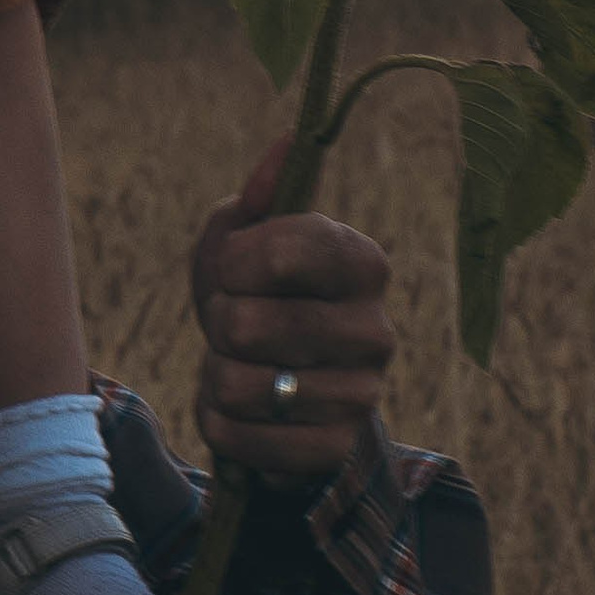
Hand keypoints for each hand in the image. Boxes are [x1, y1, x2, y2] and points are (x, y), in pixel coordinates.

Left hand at [191, 142, 395, 486]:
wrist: (284, 394)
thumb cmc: (258, 300)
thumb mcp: (243, 244)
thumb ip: (256, 199)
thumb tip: (285, 143)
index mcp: (362, 262)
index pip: (285, 248)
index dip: (236, 261)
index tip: (234, 269)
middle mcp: (377, 329)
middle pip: (250, 323)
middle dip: (219, 324)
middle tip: (234, 327)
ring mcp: (362, 396)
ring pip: (240, 385)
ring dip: (216, 376)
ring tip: (239, 369)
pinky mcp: (334, 450)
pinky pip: (239, 437)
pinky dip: (219, 423)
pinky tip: (244, 413)